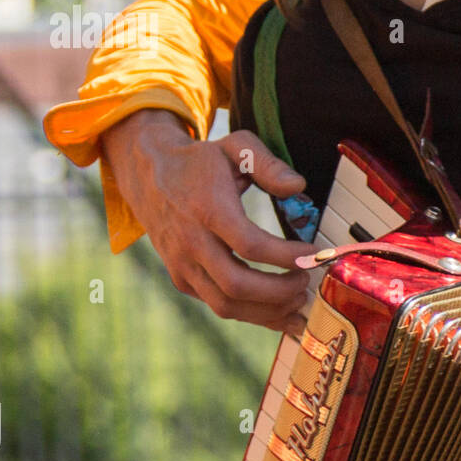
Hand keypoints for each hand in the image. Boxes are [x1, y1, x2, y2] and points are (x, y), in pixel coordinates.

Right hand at [100, 109, 311, 332]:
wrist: (148, 176)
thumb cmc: (201, 162)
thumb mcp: (236, 147)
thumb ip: (268, 164)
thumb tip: (298, 186)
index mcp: (208, 209)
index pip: (250, 245)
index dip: (286, 256)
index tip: (312, 254)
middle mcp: (191, 242)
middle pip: (237, 284)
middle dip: (279, 291)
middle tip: (306, 281)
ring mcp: (182, 264)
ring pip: (225, 304)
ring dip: (267, 311)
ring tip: (297, 299)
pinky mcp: (181, 278)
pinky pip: (216, 305)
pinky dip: (250, 313)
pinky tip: (277, 308)